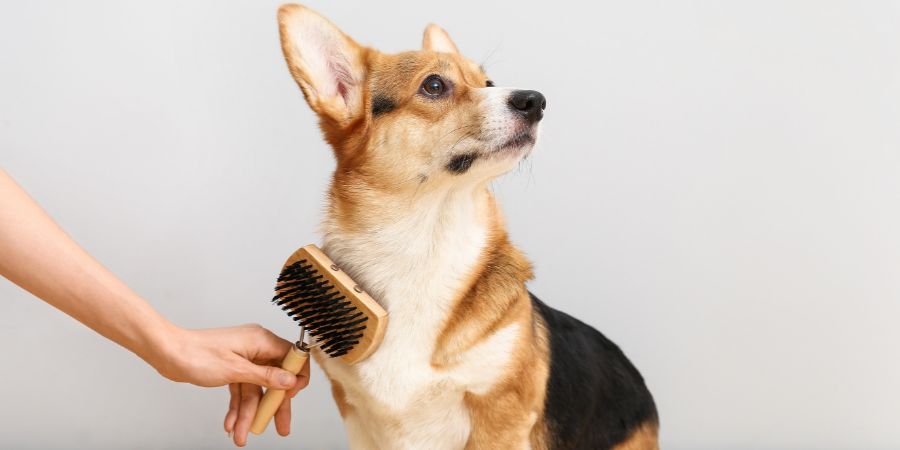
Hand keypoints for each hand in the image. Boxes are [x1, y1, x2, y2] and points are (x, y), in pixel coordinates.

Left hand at [148, 324, 310, 445]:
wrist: (168, 353)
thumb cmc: (196, 354)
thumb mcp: (235, 370)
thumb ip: (265, 376)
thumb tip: (290, 380)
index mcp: (261, 340)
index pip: (292, 357)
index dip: (295, 378)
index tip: (291, 397)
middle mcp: (255, 348)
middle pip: (275, 379)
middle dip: (274, 405)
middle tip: (280, 427)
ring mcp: (243, 359)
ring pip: (255, 389)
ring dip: (249, 412)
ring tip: (242, 434)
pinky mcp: (232, 368)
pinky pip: (241, 390)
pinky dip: (237, 407)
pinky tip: (231, 423)